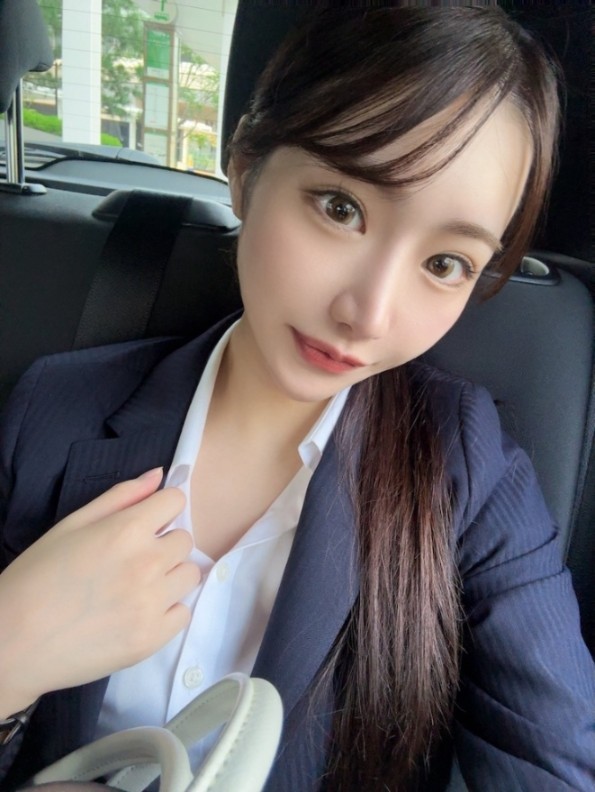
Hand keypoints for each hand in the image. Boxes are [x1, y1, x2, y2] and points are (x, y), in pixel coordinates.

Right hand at [0, 468, 199, 716]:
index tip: (146, 523)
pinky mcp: (153, 638)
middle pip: (185, 539)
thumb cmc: (35, 578)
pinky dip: (167, 611)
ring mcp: (152, 603)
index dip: (160, 509)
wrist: (13, 643)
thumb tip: (159, 475)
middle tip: (133, 560)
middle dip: (164, 543)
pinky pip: (183, 612)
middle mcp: (147, 563)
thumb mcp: (71, 525)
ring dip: (170, 576)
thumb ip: (120, 496)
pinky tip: (138, 612)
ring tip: (137, 587)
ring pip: (190, 574)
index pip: (175, 501)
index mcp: (126, 530)